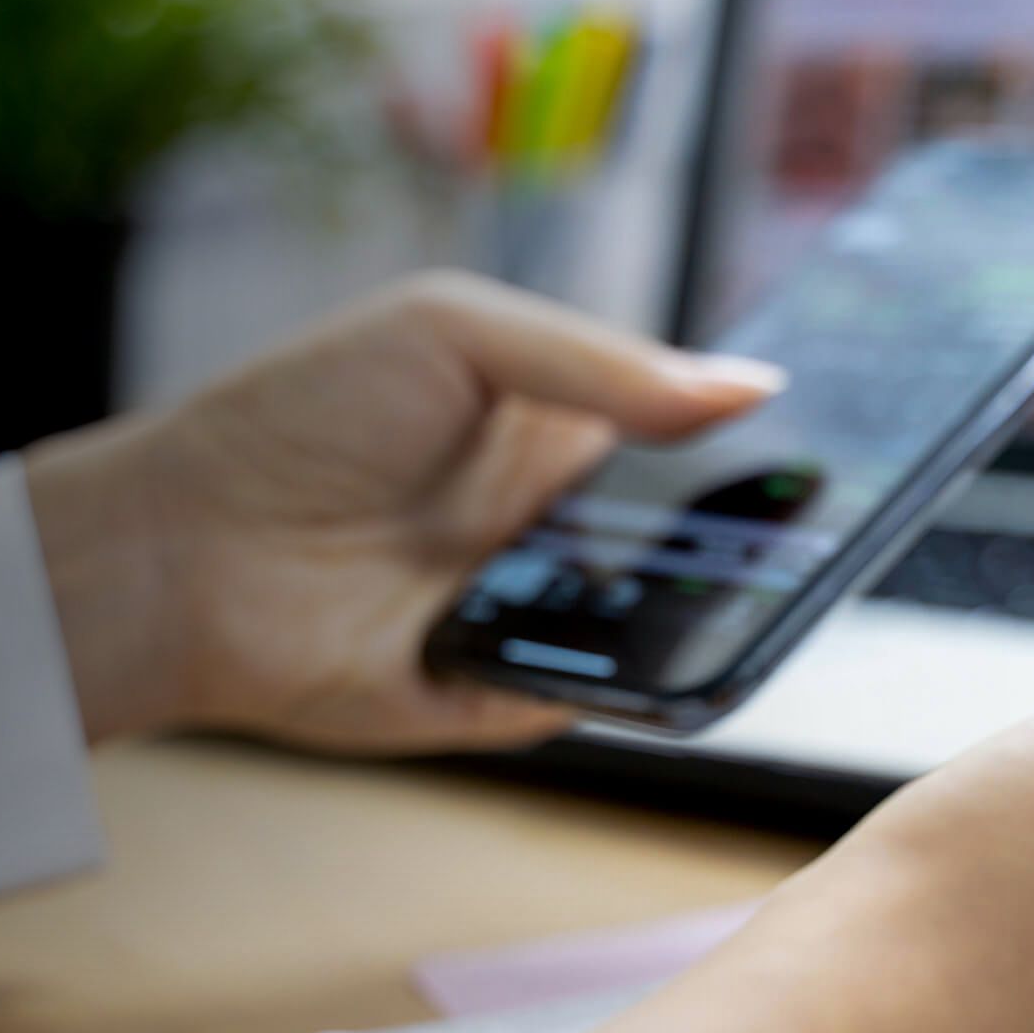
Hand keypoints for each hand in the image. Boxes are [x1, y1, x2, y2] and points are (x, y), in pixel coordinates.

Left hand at [24, 270, 782, 750]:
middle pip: (698, 533)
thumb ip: (602, 362)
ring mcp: (540, 616)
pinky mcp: (508, 699)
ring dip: (719, 605)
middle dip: (766, 524)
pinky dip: (648, 683)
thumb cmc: (300, 416)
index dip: (761, 435)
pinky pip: (607, 698)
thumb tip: (752, 384)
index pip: (689, 434)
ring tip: (788, 576)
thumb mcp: (456, 333)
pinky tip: (690, 650)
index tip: (853, 429)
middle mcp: (558, 524)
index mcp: (555, 427)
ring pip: (668, 621)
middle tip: (839, 509)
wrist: (180, 549)